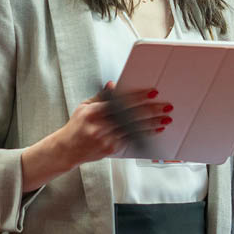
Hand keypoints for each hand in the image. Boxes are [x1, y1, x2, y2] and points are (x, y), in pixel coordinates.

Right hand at [55, 82, 172, 168]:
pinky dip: (144, 134)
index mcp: (93, 112)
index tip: (151, 93)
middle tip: (165, 106)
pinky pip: (131, 140)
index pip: (120, 102)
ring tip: (165, 119)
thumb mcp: (84, 106)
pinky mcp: (111, 149)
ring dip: (151, 124)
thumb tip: (114, 84)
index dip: (137, 97)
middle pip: (130, 117)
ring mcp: (105, 139)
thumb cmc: (77, 126)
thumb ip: (101, 96)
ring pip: (134, 130)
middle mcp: (100, 126)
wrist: (68, 149)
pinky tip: (154, 130)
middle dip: (150, 111)